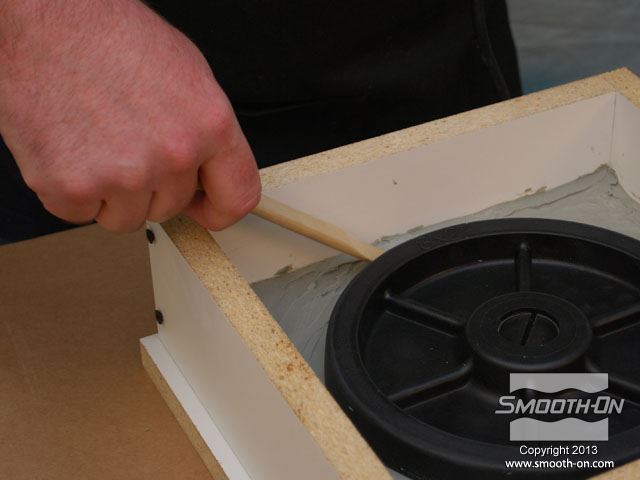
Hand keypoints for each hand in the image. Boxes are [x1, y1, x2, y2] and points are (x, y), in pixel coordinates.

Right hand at [0, 0, 260, 231]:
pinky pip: (80, 214)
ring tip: (96, 142)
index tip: (202, 208)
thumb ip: (206, 135)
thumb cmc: (111, 37)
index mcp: (210, 125)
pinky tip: (70, 148)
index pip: (237, 197)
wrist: (44, 20)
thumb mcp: (188, 75)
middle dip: (150, 187)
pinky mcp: (72, 186)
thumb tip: (208, 175)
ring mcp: (123, 175)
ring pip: (126, 218)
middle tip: (125, 144)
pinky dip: (71, 191)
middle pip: (170, 207)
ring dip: (110, 194)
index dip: (218, 210)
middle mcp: (173, 154)